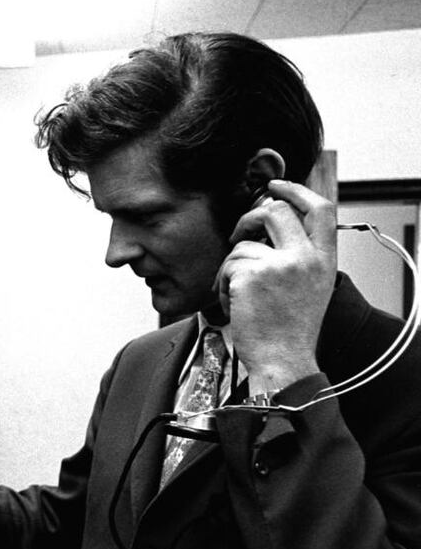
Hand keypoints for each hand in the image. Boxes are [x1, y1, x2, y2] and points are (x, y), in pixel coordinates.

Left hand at [216, 179, 337, 394]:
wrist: (283, 361)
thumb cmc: (290, 331)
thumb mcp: (310, 288)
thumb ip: (299, 257)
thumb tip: (270, 230)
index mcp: (324, 260)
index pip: (321, 208)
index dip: (296, 190)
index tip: (275, 187)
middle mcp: (306, 257)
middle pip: (277, 211)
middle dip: (250, 217)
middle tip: (237, 234)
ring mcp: (280, 264)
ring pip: (243, 244)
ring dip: (232, 268)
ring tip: (238, 294)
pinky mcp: (253, 275)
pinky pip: (228, 266)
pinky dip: (224, 285)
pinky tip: (235, 305)